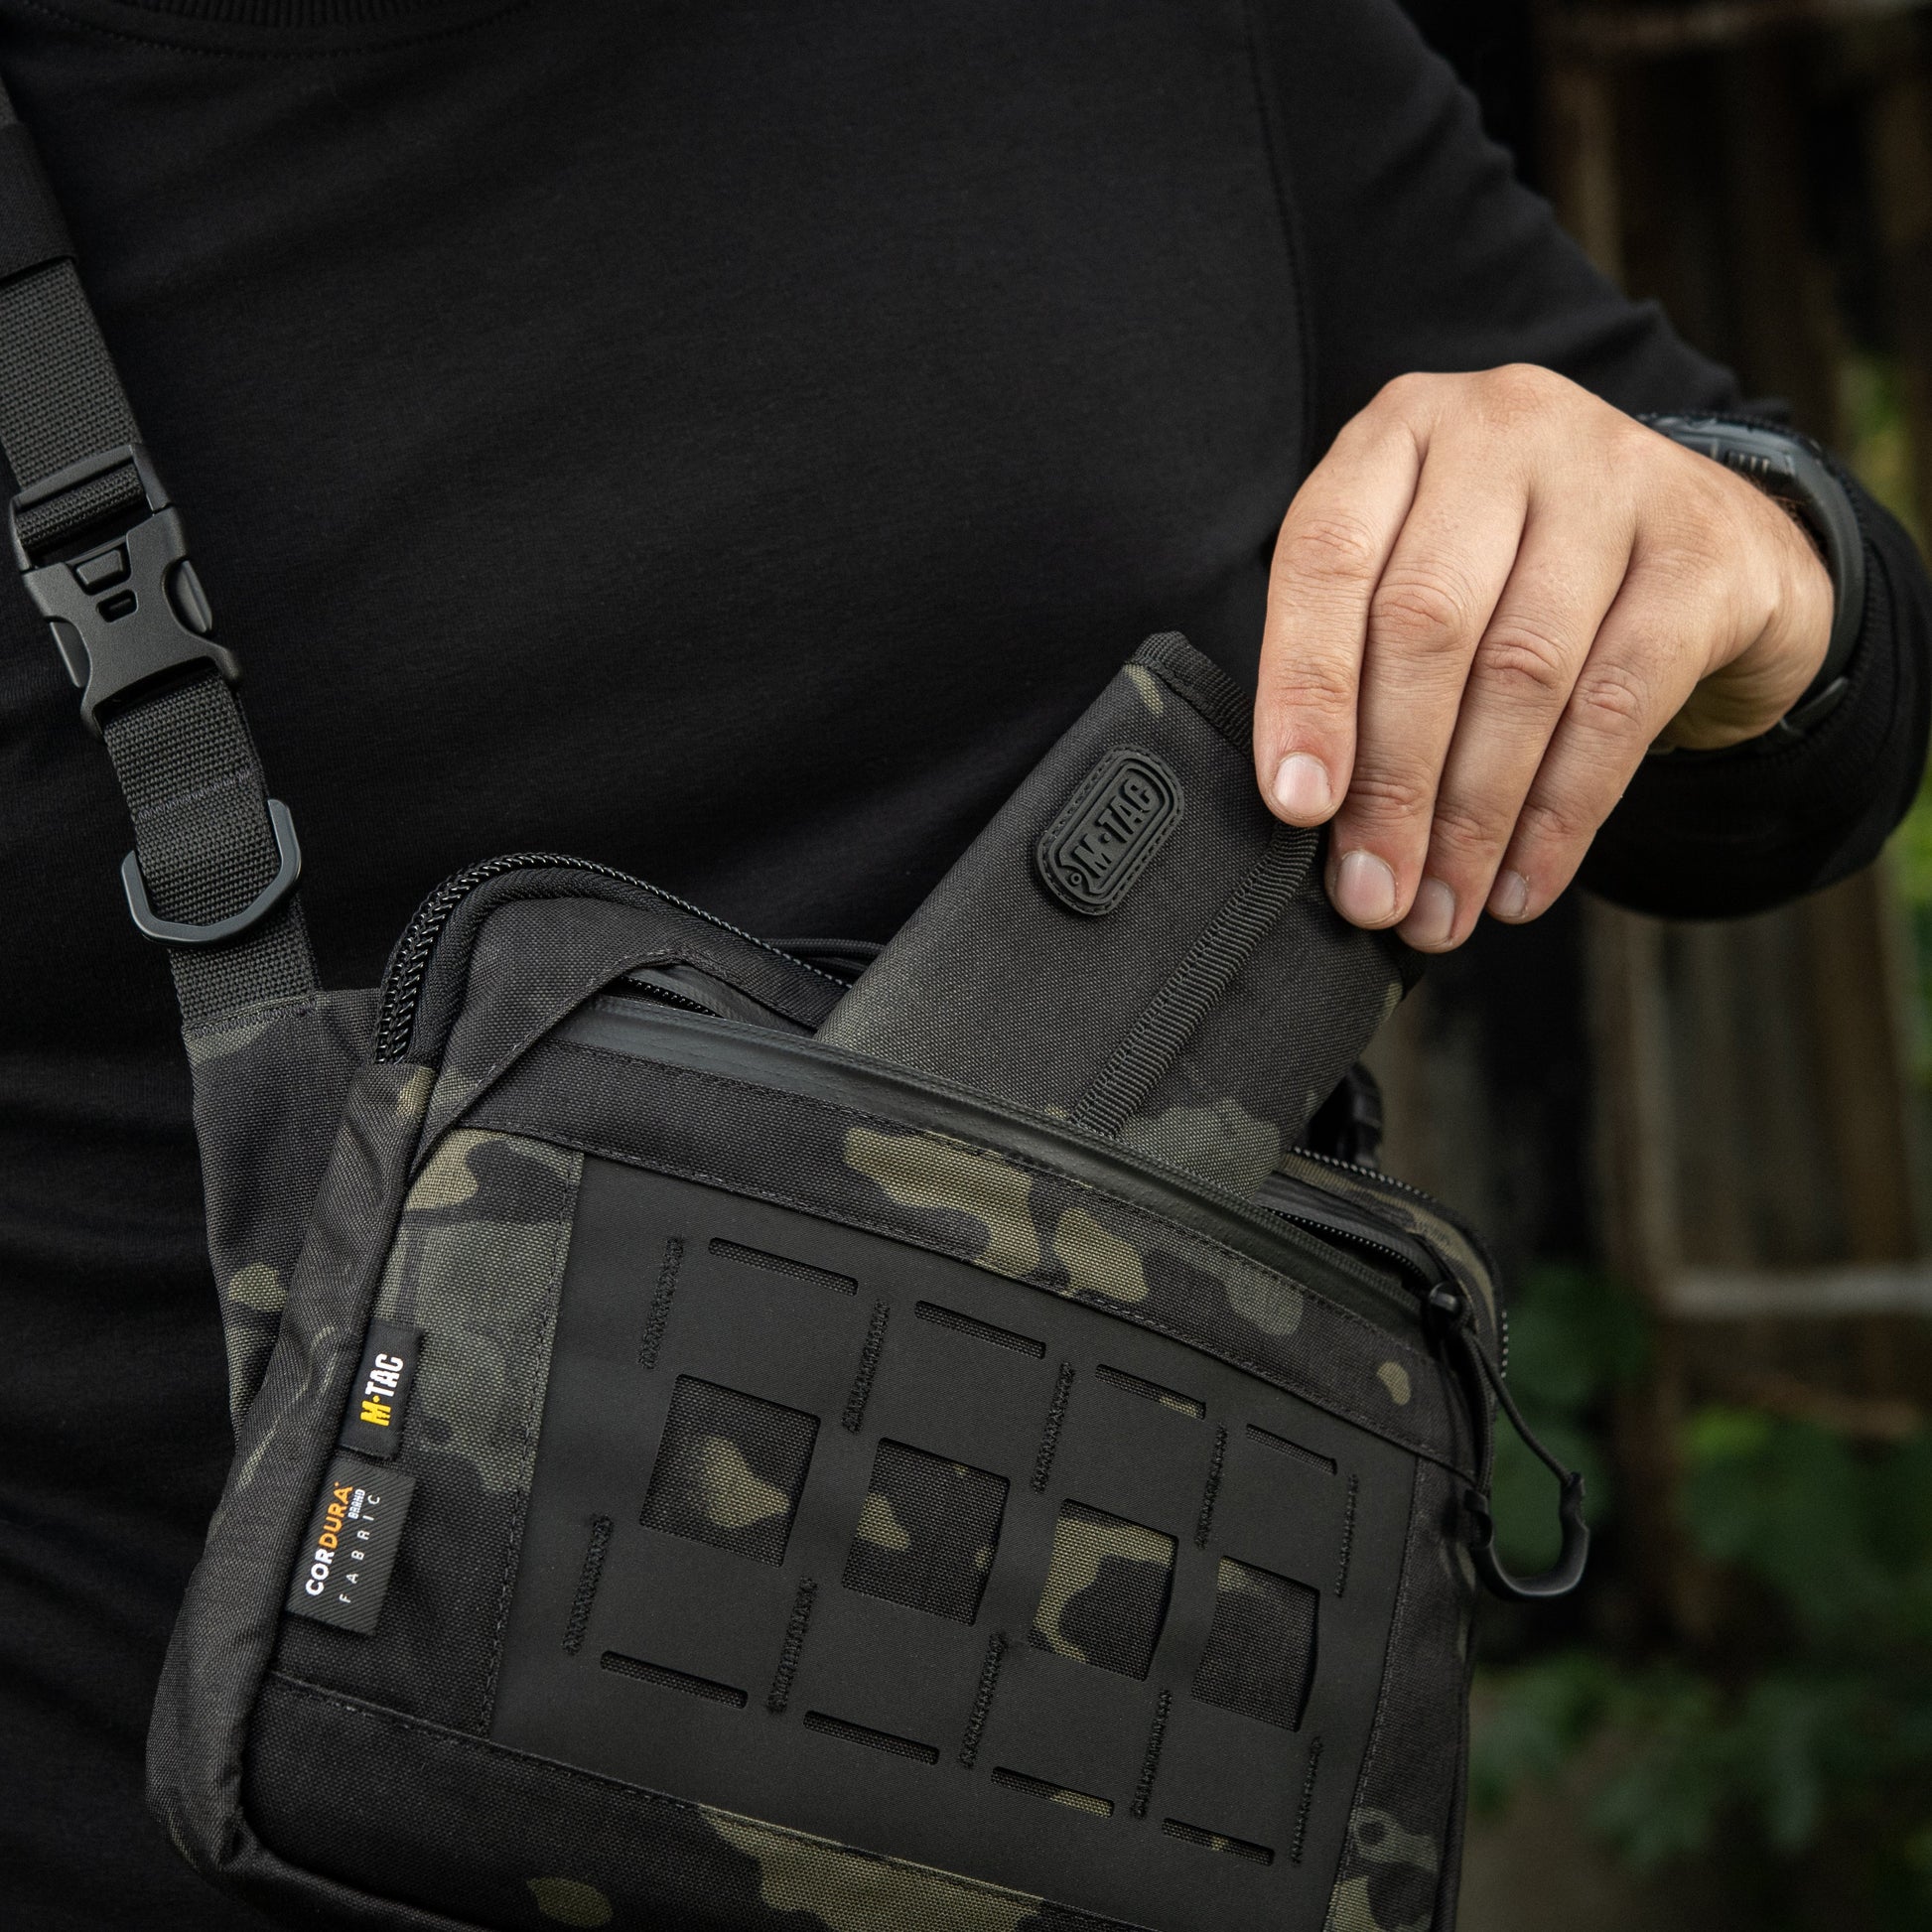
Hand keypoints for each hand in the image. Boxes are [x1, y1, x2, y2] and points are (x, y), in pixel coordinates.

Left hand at [1252, 365, 1833, 949]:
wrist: (1712, 547)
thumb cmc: (1518, 580)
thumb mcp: (1423, 577)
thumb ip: (1360, 661)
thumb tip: (1311, 819)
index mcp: (1399, 432)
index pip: (1327, 557)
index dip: (1305, 690)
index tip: (1295, 807)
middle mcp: (1502, 429)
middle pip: (1426, 624)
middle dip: (1391, 783)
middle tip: (1372, 894)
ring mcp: (1613, 474)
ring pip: (1522, 672)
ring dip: (1471, 817)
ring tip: (1438, 911)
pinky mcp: (1700, 547)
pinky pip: (1618, 703)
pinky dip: (1561, 814)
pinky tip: (1519, 885)